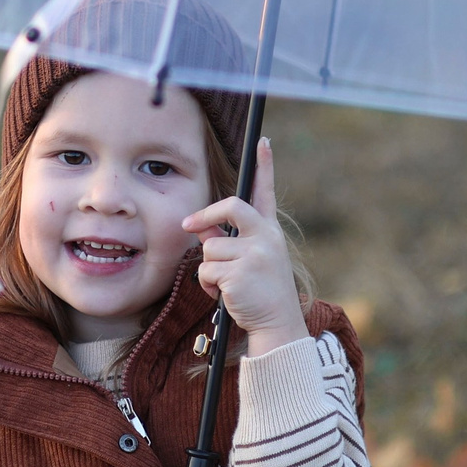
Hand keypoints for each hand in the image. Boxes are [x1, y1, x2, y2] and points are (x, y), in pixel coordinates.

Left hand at [183, 137, 300, 355]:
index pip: (266, 193)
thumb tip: (199, 226)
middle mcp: (266, 238)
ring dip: (210, 270)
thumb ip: (228, 240)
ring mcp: (255, 254)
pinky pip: (206, 271)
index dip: (265, 166)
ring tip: (227, 285)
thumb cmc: (261, 293)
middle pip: (230, 207)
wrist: (277, 325)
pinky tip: (225, 296)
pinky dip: (208, 286)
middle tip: (189, 225)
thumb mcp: (250, 261)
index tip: (263, 141)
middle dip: (205, 215)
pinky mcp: (240, 273)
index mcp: (270, 232)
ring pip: (210, 248)